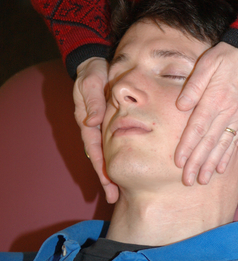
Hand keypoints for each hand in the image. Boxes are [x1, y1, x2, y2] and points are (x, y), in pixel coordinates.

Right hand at [74, 57, 118, 202]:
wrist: (96, 63)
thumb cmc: (93, 71)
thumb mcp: (91, 81)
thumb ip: (92, 99)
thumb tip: (94, 121)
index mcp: (87, 120)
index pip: (94, 148)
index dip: (101, 167)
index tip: (108, 184)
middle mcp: (93, 127)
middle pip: (99, 157)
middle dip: (105, 177)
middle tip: (114, 197)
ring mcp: (101, 126)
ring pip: (106, 153)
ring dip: (111, 171)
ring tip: (118, 191)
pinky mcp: (109, 123)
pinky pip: (113, 143)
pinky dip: (117, 157)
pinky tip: (127, 168)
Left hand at [175, 42, 237, 184]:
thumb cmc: (228, 56)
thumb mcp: (207, 64)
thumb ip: (193, 86)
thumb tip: (180, 106)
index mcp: (214, 100)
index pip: (197, 129)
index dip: (187, 147)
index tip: (179, 163)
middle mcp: (227, 112)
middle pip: (209, 143)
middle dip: (198, 163)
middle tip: (188, 181)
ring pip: (223, 146)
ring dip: (212, 164)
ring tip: (203, 180)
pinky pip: (235, 141)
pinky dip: (228, 156)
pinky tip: (222, 168)